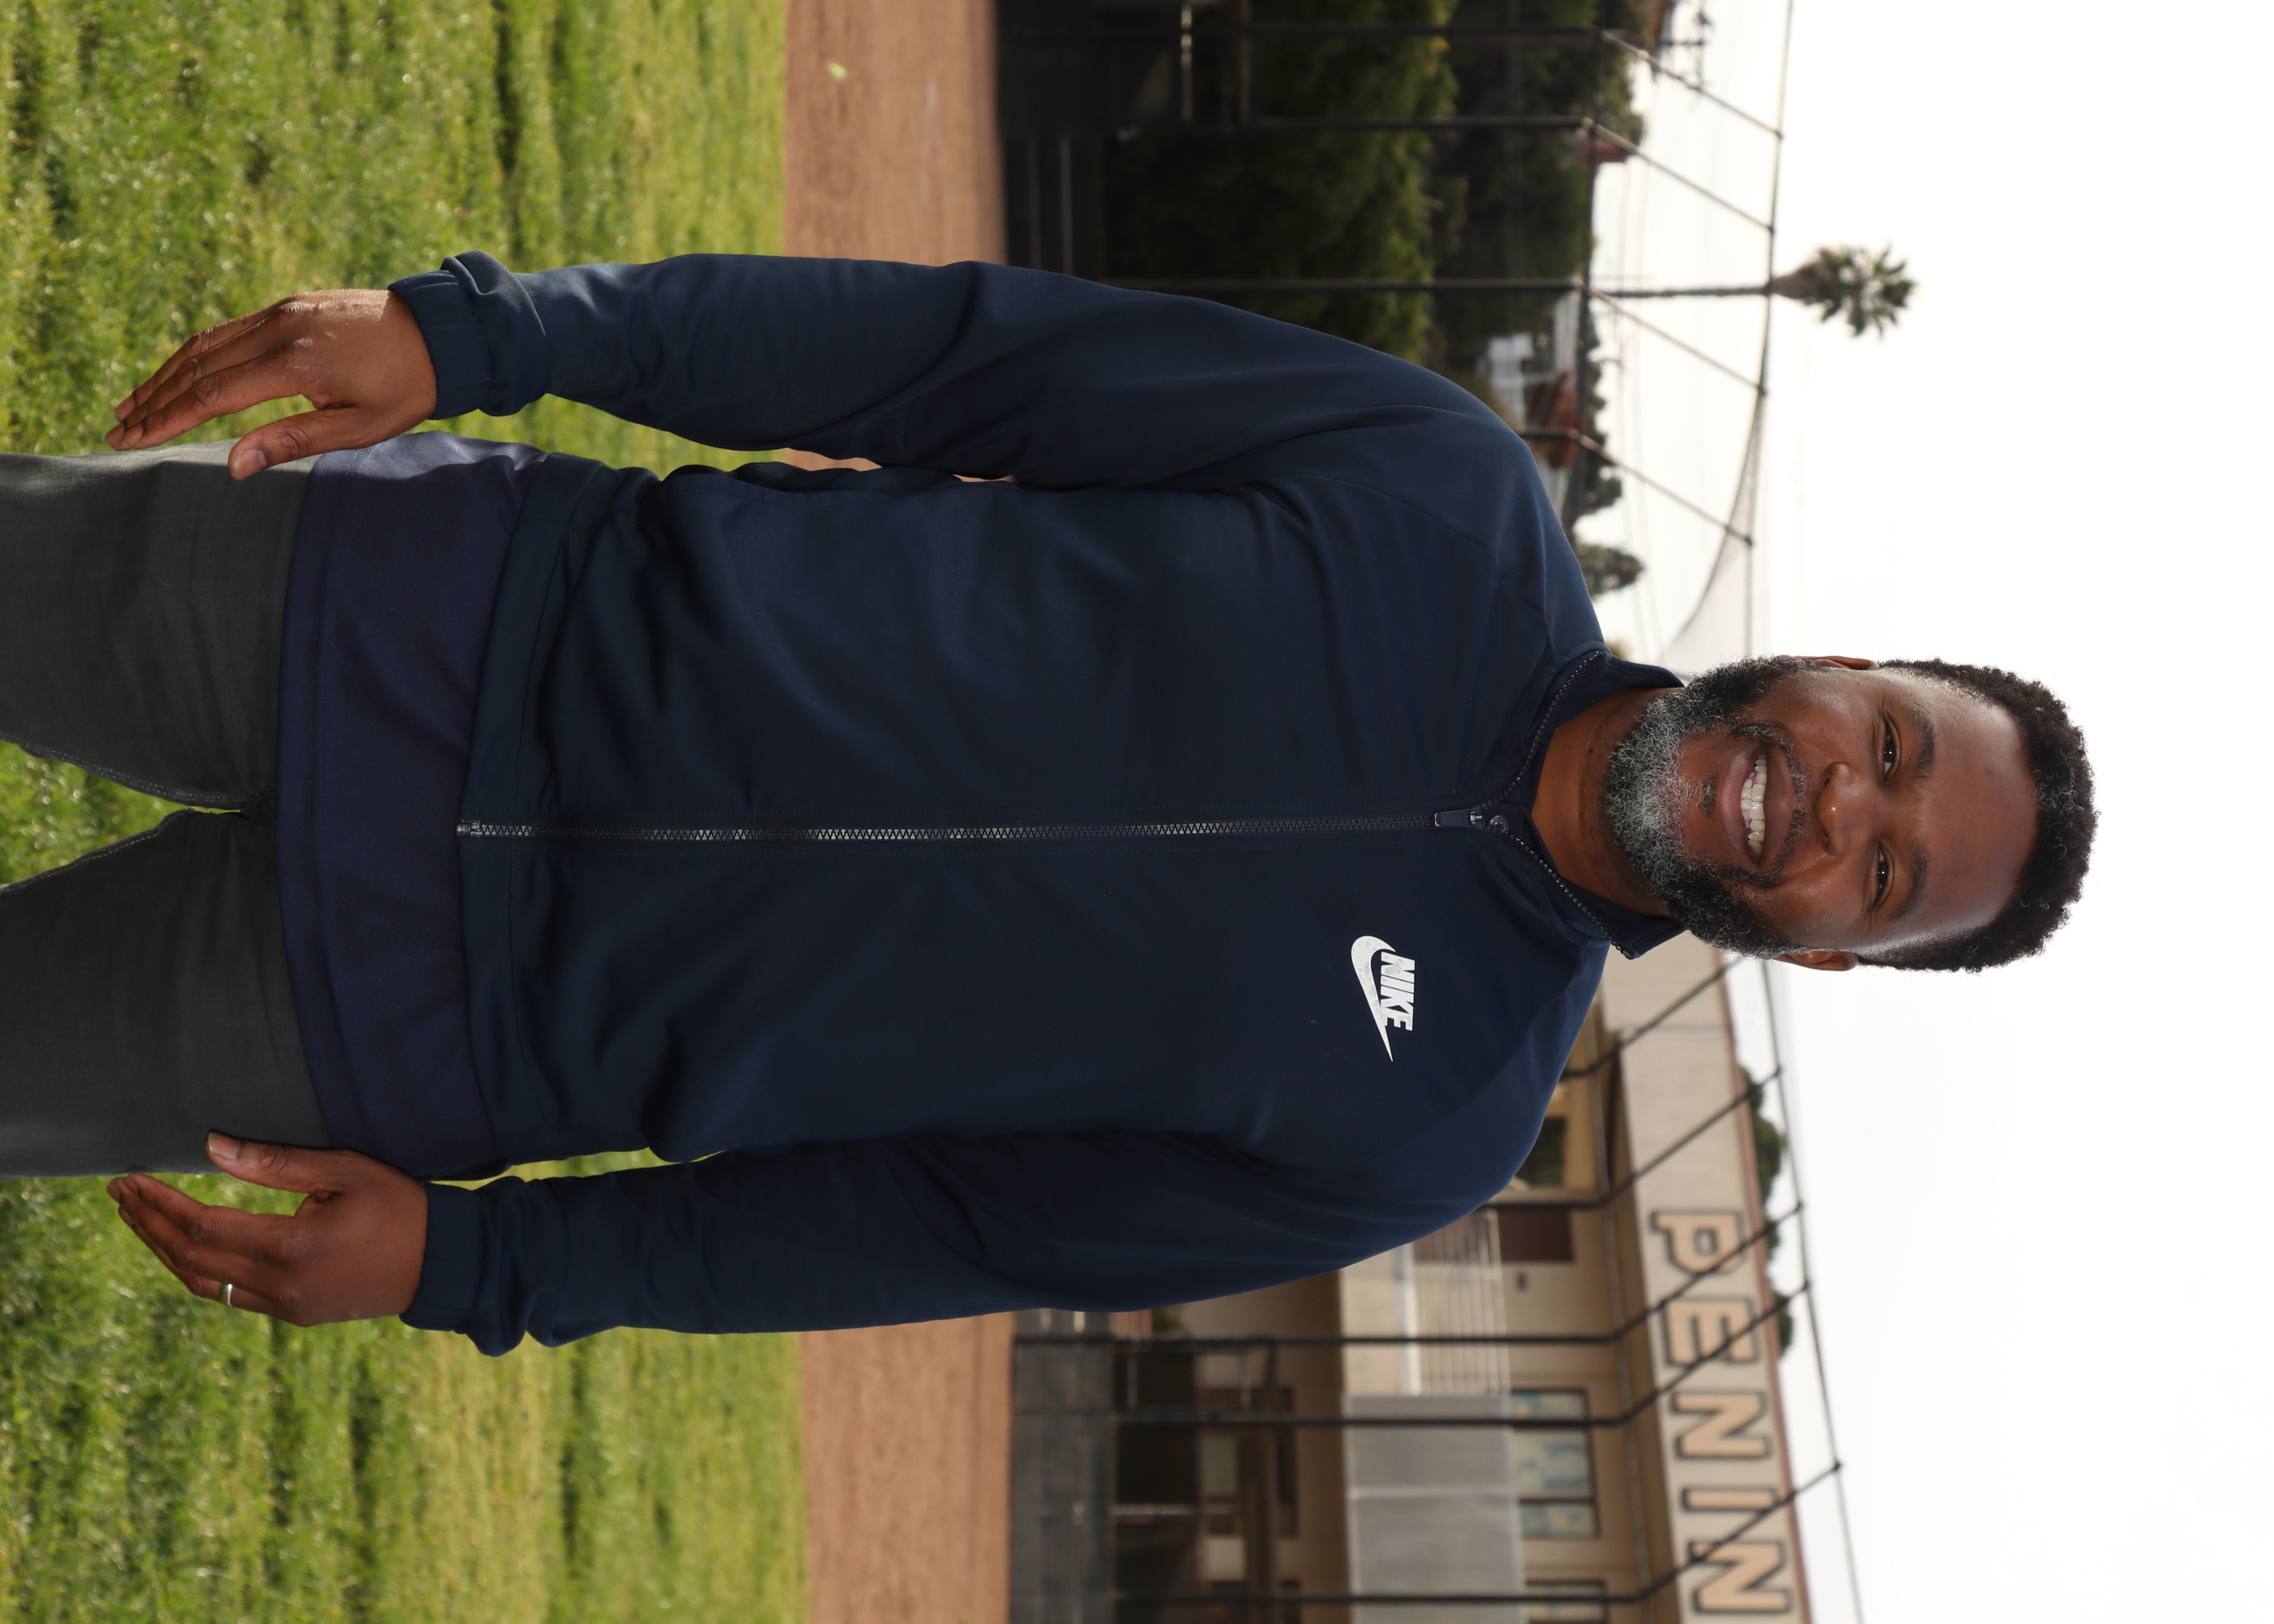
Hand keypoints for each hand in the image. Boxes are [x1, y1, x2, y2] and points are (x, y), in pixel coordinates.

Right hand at [106, 289, 437, 477]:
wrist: (443, 332)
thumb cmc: (408, 388)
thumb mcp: (360, 428)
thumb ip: (294, 442)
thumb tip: (234, 466)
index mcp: (295, 364)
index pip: (211, 396)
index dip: (166, 420)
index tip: (132, 440)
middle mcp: (278, 329)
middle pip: (196, 367)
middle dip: (153, 400)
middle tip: (116, 429)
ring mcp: (280, 311)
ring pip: (204, 343)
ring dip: (164, 374)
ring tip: (131, 403)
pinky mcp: (287, 305)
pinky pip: (227, 330)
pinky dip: (194, 353)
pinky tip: (176, 372)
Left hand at [108, 1133, 428, 1324]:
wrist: (445, 1264)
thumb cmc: (401, 1207)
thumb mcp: (346, 1171)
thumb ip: (277, 1163)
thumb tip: (212, 1148)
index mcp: (291, 1247)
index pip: (202, 1225)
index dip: (160, 1203)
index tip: (131, 1179)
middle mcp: (280, 1286)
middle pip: (190, 1258)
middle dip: (148, 1225)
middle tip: (118, 1195)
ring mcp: (284, 1307)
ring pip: (202, 1284)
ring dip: (165, 1251)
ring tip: (137, 1221)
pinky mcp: (294, 1315)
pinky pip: (229, 1295)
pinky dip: (197, 1269)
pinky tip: (185, 1248)